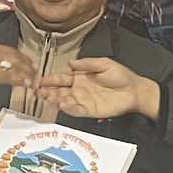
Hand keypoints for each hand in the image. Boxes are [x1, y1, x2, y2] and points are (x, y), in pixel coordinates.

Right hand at [0, 43, 29, 102]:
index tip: (32, 66)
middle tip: (36, 75)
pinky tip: (24, 84)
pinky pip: (8, 76)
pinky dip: (19, 80)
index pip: (11, 51)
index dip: (24, 59)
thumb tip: (5, 71)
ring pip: (14, 65)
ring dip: (26, 74)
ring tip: (33, 81)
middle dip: (28, 66)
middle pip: (16, 57)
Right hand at [38, 57, 157, 121]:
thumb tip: (70, 62)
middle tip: (37, 91)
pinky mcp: (89, 111)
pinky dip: (68, 108)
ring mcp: (83, 100)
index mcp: (80, 77)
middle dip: (47, 91)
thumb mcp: (103, 63)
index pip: (61, 78)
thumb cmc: (122, 76)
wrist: (135, 91)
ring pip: (64, 101)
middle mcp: (79, 89)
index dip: (50, 79)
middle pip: (59, 91)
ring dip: (54, 100)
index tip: (40, 80)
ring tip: (46, 98)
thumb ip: (86, 64)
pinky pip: (76, 110)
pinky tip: (61, 105)